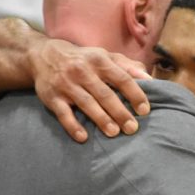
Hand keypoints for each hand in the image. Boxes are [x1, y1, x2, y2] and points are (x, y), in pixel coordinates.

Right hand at [28, 40, 151, 141]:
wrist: (44, 56)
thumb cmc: (83, 60)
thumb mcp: (104, 56)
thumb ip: (127, 67)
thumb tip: (150, 79)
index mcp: (99, 61)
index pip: (121, 78)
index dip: (134, 94)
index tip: (144, 111)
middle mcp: (83, 71)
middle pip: (105, 94)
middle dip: (120, 112)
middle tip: (132, 128)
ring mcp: (67, 85)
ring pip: (86, 103)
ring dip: (101, 119)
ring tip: (114, 133)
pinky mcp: (52, 98)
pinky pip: (63, 114)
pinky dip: (73, 126)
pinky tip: (83, 137)